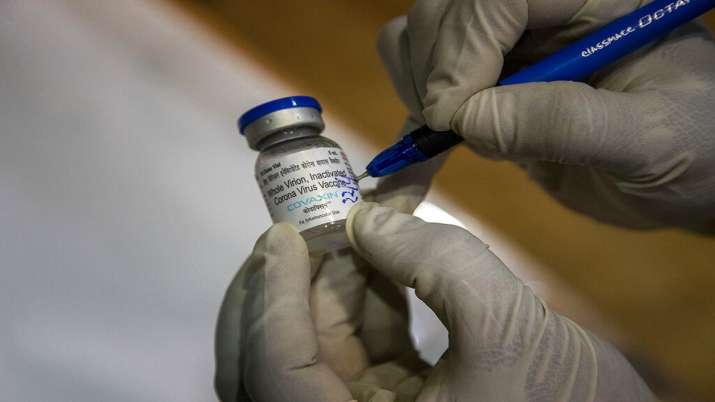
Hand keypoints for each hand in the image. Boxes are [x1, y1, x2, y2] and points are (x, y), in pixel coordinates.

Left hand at [215, 202, 654, 400]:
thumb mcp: (507, 328)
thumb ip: (437, 260)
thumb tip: (368, 215)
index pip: (277, 374)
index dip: (272, 300)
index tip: (283, 232)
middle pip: (282, 358)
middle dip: (296, 281)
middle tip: (316, 217)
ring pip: (320, 344)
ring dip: (336, 276)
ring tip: (361, 217)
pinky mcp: (397, 401)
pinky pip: (360, 345)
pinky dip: (368, 294)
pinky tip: (385, 248)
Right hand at [378, 0, 714, 230]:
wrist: (688, 177)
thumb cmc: (692, 150)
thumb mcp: (648, 138)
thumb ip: (565, 122)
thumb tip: (468, 120)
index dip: (464, 47)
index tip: (451, 117)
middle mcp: (540, 10)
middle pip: (444, 9)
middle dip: (434, 70)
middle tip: (450, 132)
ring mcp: (509, 46)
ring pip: (419, 36)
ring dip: (417, 90)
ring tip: (449, 141)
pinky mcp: (489, 84)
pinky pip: (422, 81)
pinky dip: (412, 119)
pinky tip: (422, 159)